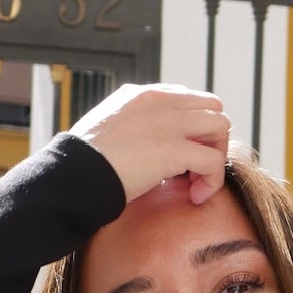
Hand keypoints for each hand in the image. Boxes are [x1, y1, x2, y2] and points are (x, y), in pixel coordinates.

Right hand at [68, 82, 231, 206]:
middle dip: (210, 140)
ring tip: (196, 184)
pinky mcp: (174, 150)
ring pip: (221, 127)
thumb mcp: (107, 133)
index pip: (188, 99)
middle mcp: (159, 101)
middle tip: (193, 170)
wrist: (71, 176)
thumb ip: (130, 130)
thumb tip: (143, 149)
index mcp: (142, 95)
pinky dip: (212, 182)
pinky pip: (214, 162)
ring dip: (215, 158)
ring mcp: (168, 123)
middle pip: (212, 108)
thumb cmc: (82, 165)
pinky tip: (196, 197)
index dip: (193, 130)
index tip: (181, 157)